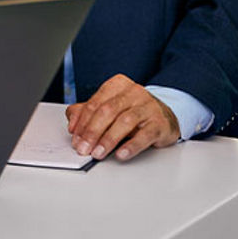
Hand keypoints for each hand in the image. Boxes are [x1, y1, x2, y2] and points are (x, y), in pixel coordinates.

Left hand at [64, 74, 179, 161]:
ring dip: (108, 140)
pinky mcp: (160, 123)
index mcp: (117, 85)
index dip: (82, 121)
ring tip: (98, 153)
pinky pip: (145, 134)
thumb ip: (87, 112)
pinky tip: (121, 154)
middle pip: (108, 111)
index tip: (74, 137)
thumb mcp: (109, 108)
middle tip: (83, 148)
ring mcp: (148, 106)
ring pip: (124, 121)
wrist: (165, 116)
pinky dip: (131, 145)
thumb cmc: (132, 112)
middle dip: (92, 132)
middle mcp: (134, 92)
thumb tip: (72, 123)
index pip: (95, 103)